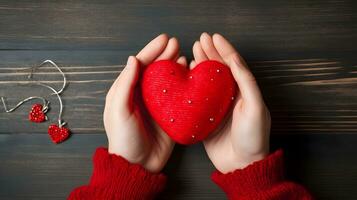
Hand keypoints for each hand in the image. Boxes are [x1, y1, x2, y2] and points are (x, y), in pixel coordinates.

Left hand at [104, 34, 187, 172]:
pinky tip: (190, 75)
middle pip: (155, 69)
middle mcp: (143, 94)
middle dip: (165, 54)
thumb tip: (132, 59)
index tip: (163, 39)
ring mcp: (158, 104)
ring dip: (175, 66)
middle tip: (176, 43)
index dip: (151, 50)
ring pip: (168, 79)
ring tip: (184, 55)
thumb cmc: (124, 138)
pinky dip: (185, 84)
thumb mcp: (119, 110)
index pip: (140, 65)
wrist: (138, 164)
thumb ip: (125, 85)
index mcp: (128, 91)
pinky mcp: (171, 114)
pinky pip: (179, 95)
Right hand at [191, 33, 270, 172]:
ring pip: (207, 80)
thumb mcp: (255, 107)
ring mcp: (217, 105)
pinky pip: (197, 97)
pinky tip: (186, 75)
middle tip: (200, 39)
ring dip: (200, 64)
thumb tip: (235, 60)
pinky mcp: (206, 116)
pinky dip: (191, 84)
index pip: (234, 64)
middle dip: (210, 52)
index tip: (214, 37)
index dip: (224, 49)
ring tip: (192, 51)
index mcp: (244, 90)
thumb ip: (246, 82)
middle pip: (219, 68)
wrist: (241, 164)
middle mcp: (230, 95)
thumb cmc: (253, 137)